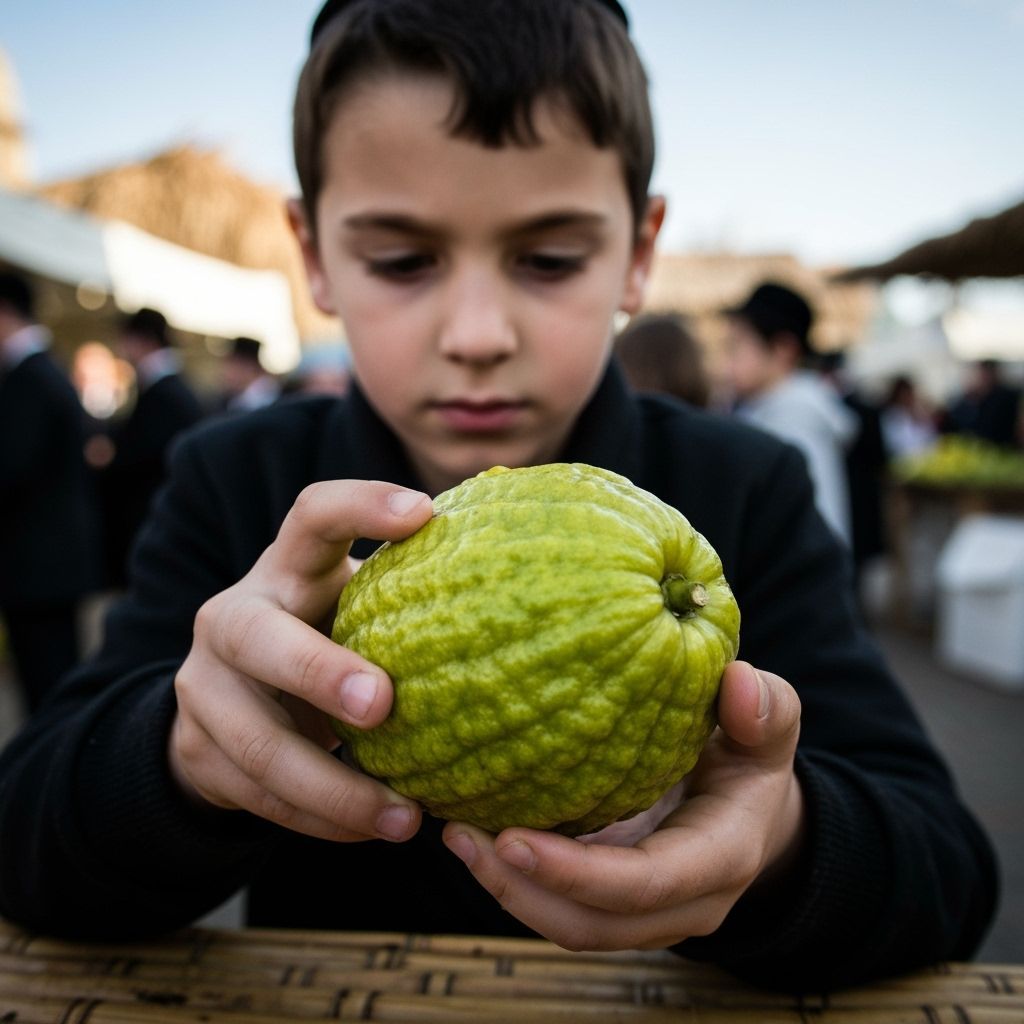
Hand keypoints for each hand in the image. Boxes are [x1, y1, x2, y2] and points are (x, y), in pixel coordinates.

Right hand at [170, 480, 432, 843]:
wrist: (230, 701)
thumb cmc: (325, 638)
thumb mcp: (353, 610)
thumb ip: (408, 600)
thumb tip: (524, 590)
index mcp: (285, 569)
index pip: (312, 515)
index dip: (361, 505)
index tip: (424, 514)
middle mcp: (232, 618)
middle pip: (260, 636)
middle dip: (318, 671)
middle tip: (383, 704)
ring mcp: (205, 688)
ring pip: (258, 744)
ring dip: (334, 789)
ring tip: (406, 819)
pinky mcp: (197, 751)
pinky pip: (261, 796)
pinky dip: (322, 820)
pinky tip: (374, 829)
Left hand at [442, 660, 802, 950]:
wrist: (754, 804)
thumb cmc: (754, 752)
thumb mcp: (770, 726)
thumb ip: (765, 708)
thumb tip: (737, 683)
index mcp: (720, 859)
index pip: (644, 885)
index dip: (577, 874)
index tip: (511, 839)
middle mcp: (681, 902)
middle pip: (591, 924)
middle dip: (521, 889)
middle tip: (460, 835)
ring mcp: (644, 910)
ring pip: (567, 924)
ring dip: (506, 888)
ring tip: (454, 833)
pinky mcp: (612, 897)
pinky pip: (560, 903)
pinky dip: (514, 877)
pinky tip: (473, 830)